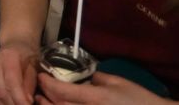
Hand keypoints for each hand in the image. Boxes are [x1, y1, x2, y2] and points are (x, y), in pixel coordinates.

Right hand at [0, 42, 37, 104]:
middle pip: (1, 90)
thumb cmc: (27, 56)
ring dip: (4, 104)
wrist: (15, 43)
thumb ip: (29, 84)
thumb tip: (27, 101)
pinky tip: (5, 103)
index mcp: (10, 57)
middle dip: (12, 104)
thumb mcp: (34, 68)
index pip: (12, 82)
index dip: (19, 99)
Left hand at [36, 71, 168, 104]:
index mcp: (97, 98)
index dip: (48, 83)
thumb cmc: (140, 100)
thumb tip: (84, 78)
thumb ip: (98, 78)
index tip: (41, 76)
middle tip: (39, 91)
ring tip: (43, 102)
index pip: (63, 91)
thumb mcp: (119, 82)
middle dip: (44, 98)